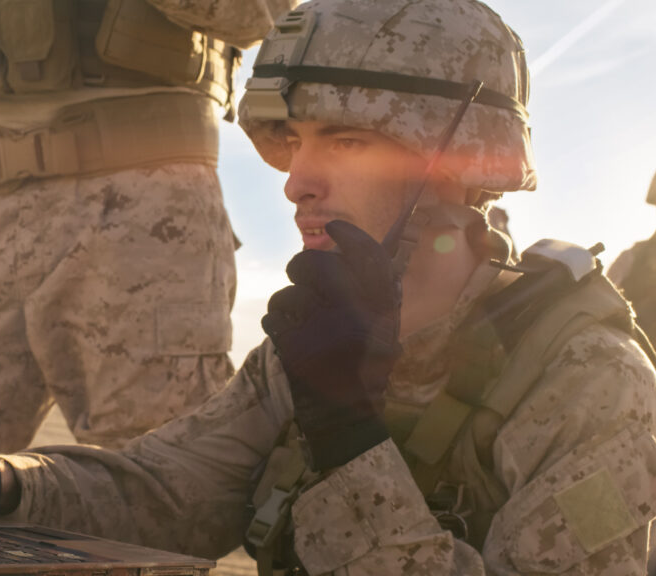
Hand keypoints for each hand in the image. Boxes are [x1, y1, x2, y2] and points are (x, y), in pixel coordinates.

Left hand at [261, 220, 401, 470]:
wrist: (347, 418)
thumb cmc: (363, 368)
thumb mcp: (382, 328)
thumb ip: (371, 292)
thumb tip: (345, 249)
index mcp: (382, 307)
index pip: (368, 254)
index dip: (349, 235)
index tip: (332, 227)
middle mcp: (357, 312)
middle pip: (315, 263)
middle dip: (300, 268)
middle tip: (300, 281)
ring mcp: (326, 328)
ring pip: (288, 292)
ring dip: (284, 304)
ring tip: (296, 323)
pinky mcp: (298, 346)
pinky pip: (273, 317)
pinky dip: (275, 324)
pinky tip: (286, 336)